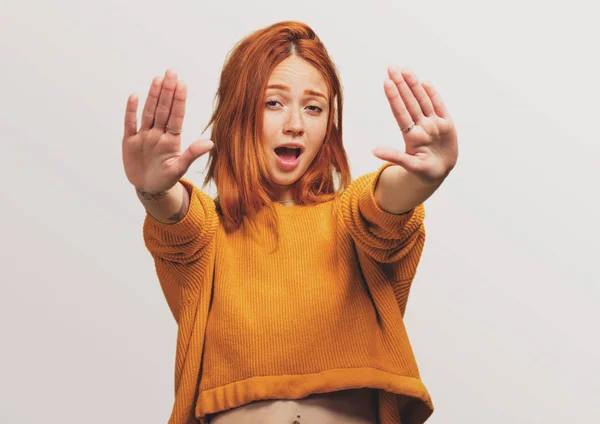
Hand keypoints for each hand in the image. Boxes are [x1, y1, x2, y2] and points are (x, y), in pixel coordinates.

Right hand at [122, 68, 213, 193]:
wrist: (148, 188)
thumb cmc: (166, 179)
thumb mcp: (179, 169)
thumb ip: (192, 155)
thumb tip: (210, 143)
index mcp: (171, 140)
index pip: (176, 116)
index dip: (178, 100)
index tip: (182, 83)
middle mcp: (158, 134)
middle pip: (163, 109)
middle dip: (167, 91)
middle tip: (171, 72)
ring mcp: (144, 136)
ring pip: (148, 112)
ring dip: (153, 96)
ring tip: (158, 79)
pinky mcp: (130, 142)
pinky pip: (130, 123)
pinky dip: (131, 111)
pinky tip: (135, 95)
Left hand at [372, 66, 457, 185]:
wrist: (440, 173)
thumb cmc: (423, 172)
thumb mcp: (410, 166)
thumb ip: (395, 157)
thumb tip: (374, 151)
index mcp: (412, 136)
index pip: (401, 113)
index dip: (394, 97)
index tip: (387, 82)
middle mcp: (422, 126)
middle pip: (410, 102)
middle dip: (401, 84)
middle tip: (392, 67)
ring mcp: (434, 124)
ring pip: (423, 101)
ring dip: (414, 85)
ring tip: (405, 69)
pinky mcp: (447, 125)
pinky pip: (439, 106)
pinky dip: (433, 95)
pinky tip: (425, 82)